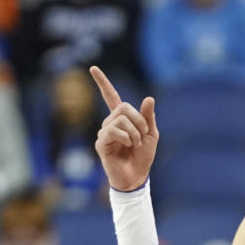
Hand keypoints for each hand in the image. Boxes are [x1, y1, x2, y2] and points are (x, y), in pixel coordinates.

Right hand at [90, 66, 158, 190]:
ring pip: (120, 119)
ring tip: (135, 144)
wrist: (137, 176)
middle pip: (124, 107)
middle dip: (139, 120)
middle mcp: (110, 123)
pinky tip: (128, 145)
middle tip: (143, 135)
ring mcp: (104, 132)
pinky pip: (113, 131)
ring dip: (135, 132)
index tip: (93, 68)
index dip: (103, 83)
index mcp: (122, 119)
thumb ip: (148, 117)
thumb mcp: (151, 134)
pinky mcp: (101, 143)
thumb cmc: (143, 156)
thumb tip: (148, 98)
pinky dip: (126, 137)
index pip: (111, 97)